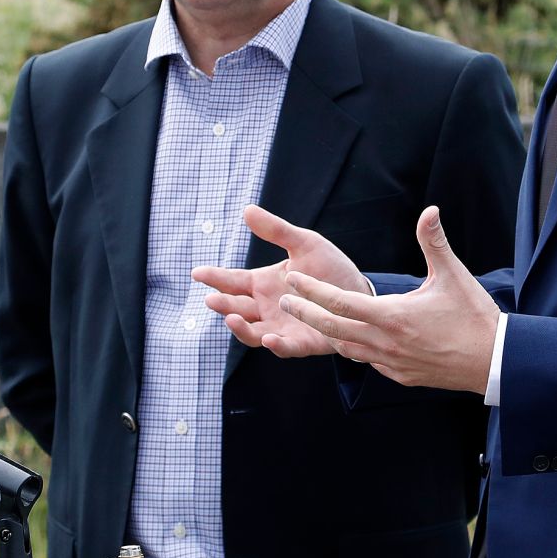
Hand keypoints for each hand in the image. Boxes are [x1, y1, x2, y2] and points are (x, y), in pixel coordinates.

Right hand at [192, 204, 369, 356]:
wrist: (360, 293)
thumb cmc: (330, 269)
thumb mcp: (305, 243)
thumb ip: (276, 230)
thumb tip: (247, 209)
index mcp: (263, 284)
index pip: (232, 281)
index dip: (214, 277)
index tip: (197, 273)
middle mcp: (267, 308)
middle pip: (237, 308)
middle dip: (222, 304)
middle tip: (211, 299)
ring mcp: (281, 327)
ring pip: (253, 333)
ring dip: (241, 328)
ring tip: (232, 318)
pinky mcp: (302, 343)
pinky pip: (285, 348)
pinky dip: (275, 346)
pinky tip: (269, 340)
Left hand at [279, 206, 498, 394]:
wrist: (494, 361)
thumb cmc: (474, 316)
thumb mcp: (453, 275)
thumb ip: (434, 242)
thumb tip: (430, 210)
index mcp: (393, 315)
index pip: (340, 302)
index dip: (312, 290)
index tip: (292, 278)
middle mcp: (386, 342)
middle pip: (332, 328)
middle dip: (305, 313)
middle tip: (285, 300)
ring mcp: (392, 363)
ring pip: (347, 348)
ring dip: (326, 333)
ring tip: (309, 318)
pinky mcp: (401, 376)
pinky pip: (367, 361)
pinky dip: (353, 348)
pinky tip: (349, 338)